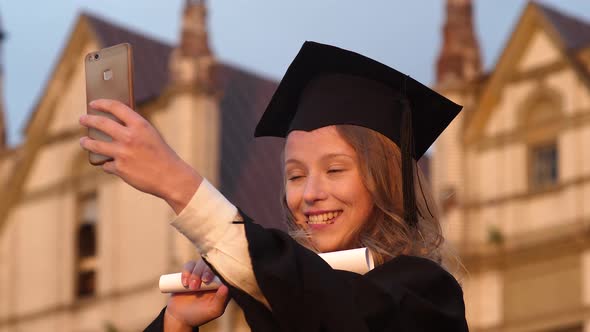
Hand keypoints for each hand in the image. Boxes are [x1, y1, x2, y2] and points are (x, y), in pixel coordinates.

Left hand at [79, 99, 201, 213]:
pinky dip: (108, 164)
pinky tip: (111, 165)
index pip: (116, 107)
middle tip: (82, 119)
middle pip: (101, 123)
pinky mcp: (119, 168)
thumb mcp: (151, 135)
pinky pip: (106, 164)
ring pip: (96, 145)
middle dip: (88, 120)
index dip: (102, 103)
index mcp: (140, 125)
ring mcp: (123, 153)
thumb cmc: (162, 155)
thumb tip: (115, 124)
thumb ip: (135, 129)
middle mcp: (129, 137)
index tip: (93, 103)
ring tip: (84, 141)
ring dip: (87, 142)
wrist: (171, 177)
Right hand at [165, 260, 229, 328]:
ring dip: (194, 273)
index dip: (217, 271)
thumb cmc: (200, 315)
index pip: (224, 272)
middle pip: (212, 264)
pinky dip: (186, 271)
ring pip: (200, 263)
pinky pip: (189, 265)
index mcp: (223, 285)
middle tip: (196, 285)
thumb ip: (221, 300)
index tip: (207, 280)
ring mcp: (202, 273)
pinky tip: (185, 283)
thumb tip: (226, 287)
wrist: (180, 317)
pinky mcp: (191, 272)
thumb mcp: (213, 310)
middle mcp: (214, 277)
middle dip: (203, 272)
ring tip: (190, 287)